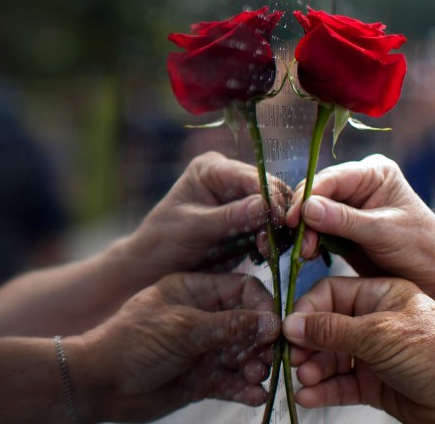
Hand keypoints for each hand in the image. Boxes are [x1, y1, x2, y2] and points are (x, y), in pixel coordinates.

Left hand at [72, 272, 280, 422]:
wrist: (98, 385)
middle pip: (249, 324)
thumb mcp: (183, 327)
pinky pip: (232, 381)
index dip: (262, 305)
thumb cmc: (132, 343)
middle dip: (262, 342)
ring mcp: (203, 349)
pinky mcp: (201, 378)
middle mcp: (203, 317)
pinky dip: (245, 388)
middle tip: (267, 358)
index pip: (242, 289)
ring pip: (244, 355)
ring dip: (255, 366)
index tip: (273, 326)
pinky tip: (253, 395)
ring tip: (256, 377)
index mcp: (195, 290)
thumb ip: (230, 325)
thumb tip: (271, 322)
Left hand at [120, 151, 290, 279]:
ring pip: (274, 207)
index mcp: (212, 169)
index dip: (269, 194)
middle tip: (279, 237)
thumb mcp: (193, 228)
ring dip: (276, 228)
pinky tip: (267, 252)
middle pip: (268, 188)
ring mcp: (239, 199)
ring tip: (268, 249)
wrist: (154, 266)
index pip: (249, 175)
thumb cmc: (164, 241)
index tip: (279, 217)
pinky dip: (272, 238)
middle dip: (277, 212)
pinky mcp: (246, 220)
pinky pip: (269, 225)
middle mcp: (229, 178)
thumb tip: (264, 206)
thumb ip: (229, 216)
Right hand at [283, 277, 434, 422]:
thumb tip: (292, 324)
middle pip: (327, 328)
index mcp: (380, 295)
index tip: (291, 328)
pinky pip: (342, 383)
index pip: (331, 294)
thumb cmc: (433, 351)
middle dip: (308, 344)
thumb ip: (331, 330)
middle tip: (294, 358)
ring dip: (314, 369)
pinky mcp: (375, 384)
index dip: (308, 310)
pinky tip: (309, 396)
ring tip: (304, 378)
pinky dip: (324, 389)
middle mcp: (374, 321)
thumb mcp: (378, 334)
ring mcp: (374, 354)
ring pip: (332, 359)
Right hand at [286, 154, 434, 285]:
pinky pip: (318, 230)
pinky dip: (311, 241)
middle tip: (301, 244)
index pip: (331, 179)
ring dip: (307, 232)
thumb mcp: (383, 232)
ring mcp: (350, 207)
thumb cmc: (421, 248)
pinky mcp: (344, 228)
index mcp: (374, 173)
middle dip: (306, 218)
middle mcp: (359, 184)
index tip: (295, 220)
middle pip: (318, 193)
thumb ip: (344, 220)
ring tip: (307, 253)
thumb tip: (307, 209)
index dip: (308, 197)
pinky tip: (310, 254)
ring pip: (314, 213)